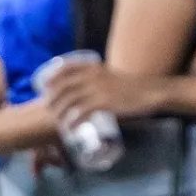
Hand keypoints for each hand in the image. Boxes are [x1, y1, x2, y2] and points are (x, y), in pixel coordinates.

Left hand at [41, 61, 165, 126]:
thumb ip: (97, 80)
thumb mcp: (111, 77)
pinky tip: (71, 128)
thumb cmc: (132, 87)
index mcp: (94, 67)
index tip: (44, 86)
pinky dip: (74, 120)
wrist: (151, 92)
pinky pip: (82, 112)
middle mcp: (93, 75)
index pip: (66, 68)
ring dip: (61, 112)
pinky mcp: (104, 102)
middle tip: (49, 109)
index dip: (52, 77)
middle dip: (53, 98)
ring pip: (71, 100)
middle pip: (64, 86)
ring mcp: (98, 89)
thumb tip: (83, 91)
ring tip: (58, 120)